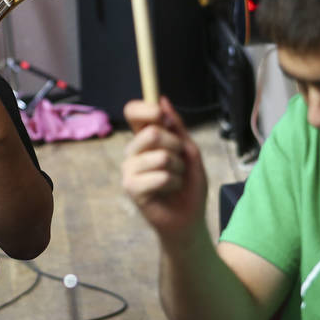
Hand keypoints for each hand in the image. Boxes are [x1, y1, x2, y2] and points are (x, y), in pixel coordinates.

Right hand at [121, 97, 208, 241]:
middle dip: (176, 147)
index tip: (160, 115)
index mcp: (144, 139)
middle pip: (151, 133)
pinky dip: (174, 184)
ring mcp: (129, 170)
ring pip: (161, 157)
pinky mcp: (131, 188)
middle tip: (179, 163)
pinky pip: (161, 176)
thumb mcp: (189, 151)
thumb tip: (162, 100)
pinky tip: (169, 192)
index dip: (146, 108)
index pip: (133, 112)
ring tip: (176, 180)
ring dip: (178, 170)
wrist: (188, 219)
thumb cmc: (188, 186)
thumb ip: (177, 127)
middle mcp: (133, 152)